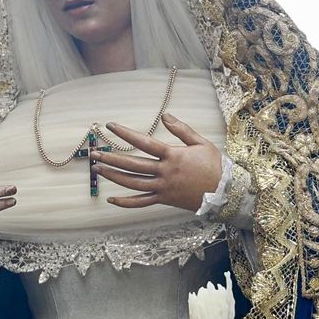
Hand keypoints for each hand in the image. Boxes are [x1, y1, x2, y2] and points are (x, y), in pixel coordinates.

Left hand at [91, 114, 222, 212]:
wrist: (225, 192)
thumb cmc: (214, 165)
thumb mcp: (201, 142)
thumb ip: (181, 129)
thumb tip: (164, 115)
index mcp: (172, 155)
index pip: (144, 142)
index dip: (125, 134)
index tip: (110, 126)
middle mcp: (164, 172)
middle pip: (132, 165)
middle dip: (110, 159)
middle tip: (93, 154)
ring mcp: (163, 188)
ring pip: (132, 183)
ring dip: (113, 177)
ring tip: (97, 169)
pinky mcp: (164, 200)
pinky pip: (141, 203)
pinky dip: (125, 203)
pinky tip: (111, 199)